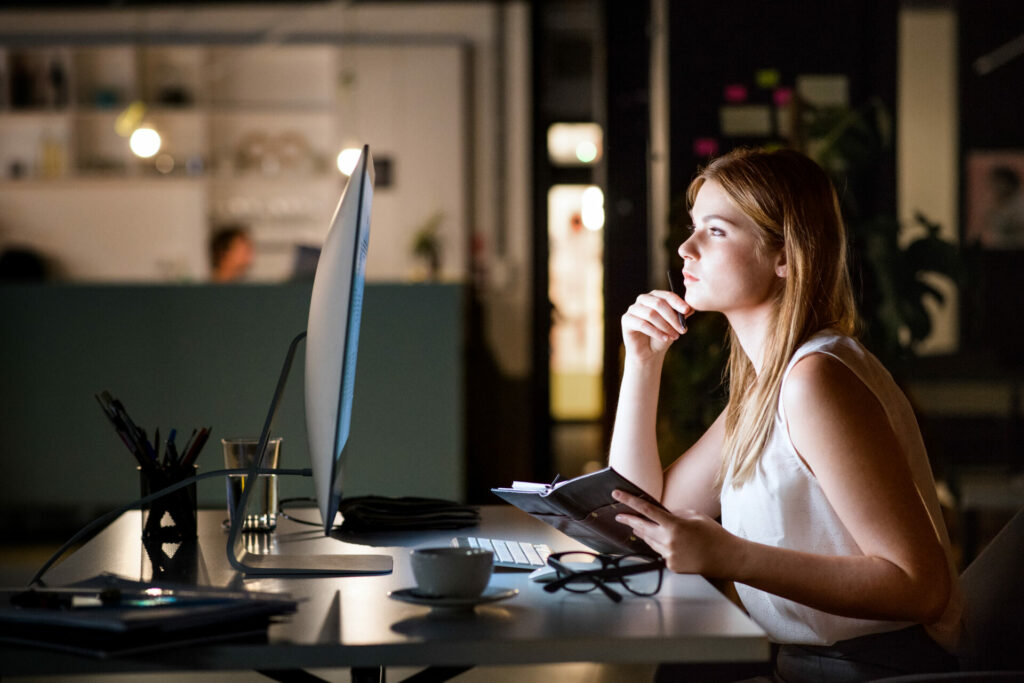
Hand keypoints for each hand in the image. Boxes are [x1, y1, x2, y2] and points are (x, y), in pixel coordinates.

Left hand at [612, 489, 736, 577]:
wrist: (727, 558)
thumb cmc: (714, 534)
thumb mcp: (695, 516)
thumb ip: (675, 514)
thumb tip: (660, 515)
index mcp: (674, 525)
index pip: (646, 510)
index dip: (629, 501)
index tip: (616, 494)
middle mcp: (668, 541)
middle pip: (641, 528)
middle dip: (629, 520)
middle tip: (619, 515)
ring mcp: (669, 555)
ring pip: (650, 541)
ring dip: (645, 533)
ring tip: (641, 527)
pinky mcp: (671, 566)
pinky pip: (660, 553)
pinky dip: (662, 546)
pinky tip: (673, 545)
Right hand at [620, 290, 689, 360]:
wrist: (649, 352)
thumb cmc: (662, 335)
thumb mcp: (674, 325)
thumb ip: (681, 315)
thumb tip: (690, 308)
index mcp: (655, 296)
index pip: (667, 296)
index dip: (677, 302)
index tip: (687, 310)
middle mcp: (643, 299)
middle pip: (658, 303)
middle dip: (672, 317)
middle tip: (682, 330)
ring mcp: (633, 309)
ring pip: (650, 314)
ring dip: (665, 326)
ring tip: (674, 336)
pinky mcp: (626, 320)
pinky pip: (642, 324)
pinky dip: (656, 332)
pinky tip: (664, 338)